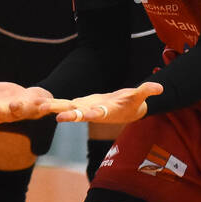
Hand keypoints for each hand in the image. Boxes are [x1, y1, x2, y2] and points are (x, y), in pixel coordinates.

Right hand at [0, 77, 54, 124]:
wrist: (32, 101)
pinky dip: (44, 107)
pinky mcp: (36, 107)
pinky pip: (41, 108)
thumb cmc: (7, 98)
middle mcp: (5, 112)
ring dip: (16, 108)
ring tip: (13, 104)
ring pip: (18, 111)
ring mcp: (21, 110)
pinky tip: (45, 104)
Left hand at [45, 82, 164, 123]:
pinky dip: (55, 104)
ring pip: (68, 108)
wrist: (125, 110)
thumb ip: (147, 91)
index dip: (87, 113)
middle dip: (67, 114)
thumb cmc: (132, 103)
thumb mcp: (139, 97)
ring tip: (40, 106)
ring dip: (56, 108)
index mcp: (105, 110)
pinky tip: (42, 103)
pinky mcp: (80, 104)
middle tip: (53, 115)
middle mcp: (93, 111)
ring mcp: (85, 108)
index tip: (78, 114)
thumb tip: (160, 87)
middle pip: (78, 113)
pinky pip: (65, 104)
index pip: (96, 112)